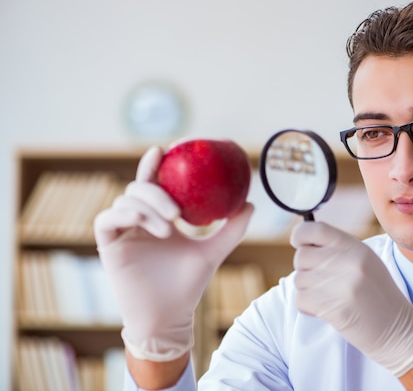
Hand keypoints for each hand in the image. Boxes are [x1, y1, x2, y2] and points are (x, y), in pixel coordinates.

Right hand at [94, 146, 253, 361]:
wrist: (170, 316)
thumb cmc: (188, 285)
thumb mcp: (213, 251)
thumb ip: (231, 229)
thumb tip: (250, 203)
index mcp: (157, 218)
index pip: (152, 183)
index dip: (154, 164)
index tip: (165, 150)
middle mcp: (137, 222)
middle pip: (137, 189)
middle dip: (155, 191)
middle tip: (177, 210)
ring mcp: (122, 233)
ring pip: (124, 201)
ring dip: (147, 208)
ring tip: (169, 228)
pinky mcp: (108, 247)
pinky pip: (107, 220)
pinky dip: (125, 216)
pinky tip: (147, 225)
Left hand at [291, 221, 412, 376]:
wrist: (398, 330)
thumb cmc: (378, 295)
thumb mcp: (365, 261)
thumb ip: (338, 249)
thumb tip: (302, 241)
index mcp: (356, 247)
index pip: (315, 229)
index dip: (300, 235)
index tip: (298, 243)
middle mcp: (349, 262)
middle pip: (302, 256)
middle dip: (305, 269)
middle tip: (322, 281)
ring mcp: (342, 285)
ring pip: (299, 279)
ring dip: (308, 290)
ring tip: (331, 297)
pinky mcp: (335, 308)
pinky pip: (301, 300)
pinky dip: (309, 307)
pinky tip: (327, 309)